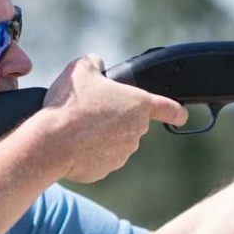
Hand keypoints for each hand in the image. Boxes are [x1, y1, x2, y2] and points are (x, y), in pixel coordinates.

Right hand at [43, 54, 187, 182]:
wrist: (51, 142)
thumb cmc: (70, 104)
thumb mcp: (81, 68)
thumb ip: (95, 62)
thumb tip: (97, 65)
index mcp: (138, 105)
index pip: (168, 108)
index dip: (177, 111)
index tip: (182, 115)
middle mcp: (136, 131)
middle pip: (131, 122)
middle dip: (115, 117)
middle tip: (90, 110)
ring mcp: (122, 154)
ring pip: (114, 141)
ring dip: (101, 135)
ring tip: (77, 127)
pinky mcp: (105, 170)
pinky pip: (99, 157)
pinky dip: (88, 151)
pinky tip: (72, 143)